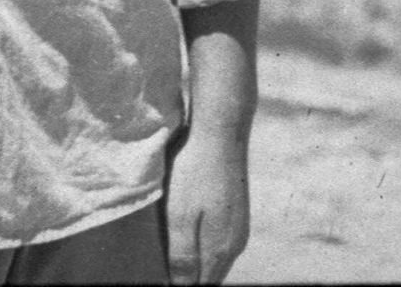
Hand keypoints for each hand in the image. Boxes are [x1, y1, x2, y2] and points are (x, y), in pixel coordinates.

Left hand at [163, 124, 250, 284]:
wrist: (221, 129)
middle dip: (190, 278)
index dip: (183, 286)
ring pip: (216, 257)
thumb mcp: (180, 215)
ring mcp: (238, 224)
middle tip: (163, 270)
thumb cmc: (195, 170)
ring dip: (197, 261)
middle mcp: (235, 242)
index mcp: (221, 250)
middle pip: (211, 275)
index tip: (162, 280)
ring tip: (173, 257)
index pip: (202, 286)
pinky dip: (203, 244)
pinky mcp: (236, 207)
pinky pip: (218, 239)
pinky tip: (189, 232)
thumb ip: (182, 256)